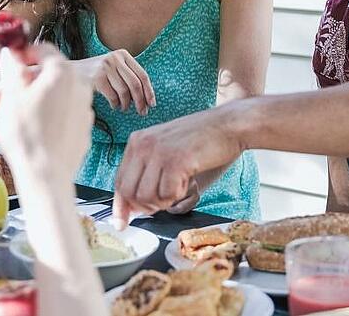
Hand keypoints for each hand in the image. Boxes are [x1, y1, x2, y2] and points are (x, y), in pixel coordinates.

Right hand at [0, 43, 94, 179]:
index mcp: (64, 72)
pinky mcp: (82, 131)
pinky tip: (19, 137)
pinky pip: (57, 119)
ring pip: (47, 101)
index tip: (7, 64)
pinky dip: (38, 122)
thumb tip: (11, 52)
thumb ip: (11, 67)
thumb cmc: (28, 135)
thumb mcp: (11, 94)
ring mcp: (83, 110)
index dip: (21, 55)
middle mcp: (80, 87)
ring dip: (21, 109)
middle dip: (15, 89)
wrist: (46, 176)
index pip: (42, 50)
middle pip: (43, 78)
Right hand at [76, 50, 155, 114]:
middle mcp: (115, 58)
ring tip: (123, 107)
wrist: (73, 72)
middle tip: (142, 112)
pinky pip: (112, 96)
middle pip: (135, 84)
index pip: (142, 74)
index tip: (152, 103)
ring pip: (124, 91)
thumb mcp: (115, 68)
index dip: (149, 91)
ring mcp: (105, 67)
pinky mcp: (96, 78)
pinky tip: (114, 105)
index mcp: (123, 55)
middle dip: (140, 101)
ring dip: (126, 104)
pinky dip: (115, 103)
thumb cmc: (98, 74)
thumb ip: (129, 77)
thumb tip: (146, 99)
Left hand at [112, 107, 242, 226]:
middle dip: (145, 207)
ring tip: (180, 186)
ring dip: (164, 201)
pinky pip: (168, 195)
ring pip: (147, 197)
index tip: (122, 223)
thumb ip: (147, 171)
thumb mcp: (166, 148)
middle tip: (164, 202)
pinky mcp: (176, 161)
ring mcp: (158, 152)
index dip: (121, 206)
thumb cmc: (201, 139)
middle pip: (129, 193)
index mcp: (137, 141)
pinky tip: (188, 180)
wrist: (229, 125)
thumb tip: (132, 206)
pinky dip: (179, 195)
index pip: (119, 181)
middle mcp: (143, 145)